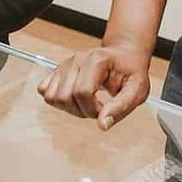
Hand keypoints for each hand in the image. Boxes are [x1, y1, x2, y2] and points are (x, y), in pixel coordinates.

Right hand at [37, 40, 151, 130]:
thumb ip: (120, 108)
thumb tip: (103, 125)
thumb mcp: (137, 91)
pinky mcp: (58, 70)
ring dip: (69, 108)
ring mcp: (65, 64)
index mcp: (96, 61)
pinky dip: (58, 101)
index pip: (82, 92)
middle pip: (64, 96)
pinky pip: (44, 90)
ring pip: (52, 96)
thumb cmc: (131, 72)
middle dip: (81, 111)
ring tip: (86, 103)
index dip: (92, 109)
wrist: (124, 55)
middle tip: (97, 107)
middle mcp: (77, 59)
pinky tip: (75, 98)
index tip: (105, 109)